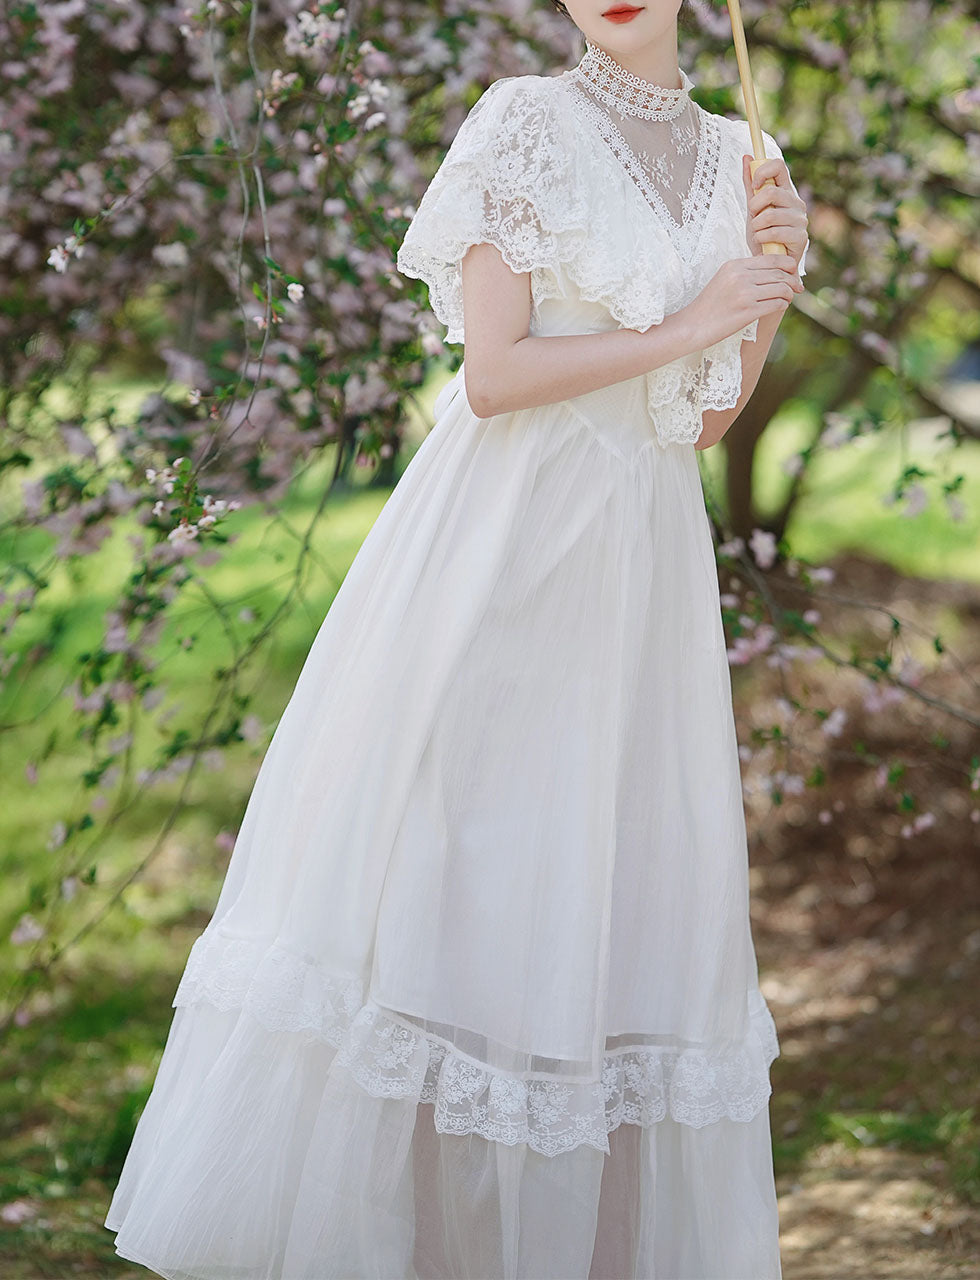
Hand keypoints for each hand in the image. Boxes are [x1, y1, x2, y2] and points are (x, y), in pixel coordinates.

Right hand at [678, 254, 804, 348]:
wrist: (692, 326)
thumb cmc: (709, 306)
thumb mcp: (724, 280)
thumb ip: (745, 272)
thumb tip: (773, 271)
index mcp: (735, 265)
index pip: (771, 259)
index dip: (787, 266)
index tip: (792, 274)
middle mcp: (741, 276)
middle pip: (780, 272)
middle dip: (792, 281)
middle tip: (797, 288)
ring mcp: (745, 293)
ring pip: (781, 288)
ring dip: (789, 294)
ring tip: (788, 299)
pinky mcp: (748, 311)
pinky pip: (777, 304)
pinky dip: (782, 305)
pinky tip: (780, 307)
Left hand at [742, 154, 808, 271]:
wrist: (767, 263)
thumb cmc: (761, 235)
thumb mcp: (752, 209)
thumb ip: (750, 184)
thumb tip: (746, 157)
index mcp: (785, 192)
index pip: (779, 166)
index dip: (763, 171)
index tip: (754, 185)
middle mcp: (796, 203)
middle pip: (772, 192)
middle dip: (755, 206)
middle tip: (753, 218)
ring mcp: (800, 220)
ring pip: (771, 214)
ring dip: (757, 226)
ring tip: (758, 233)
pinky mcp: (801, 237)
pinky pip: (775, 232)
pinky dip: (763, 237)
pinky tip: (763, 242)